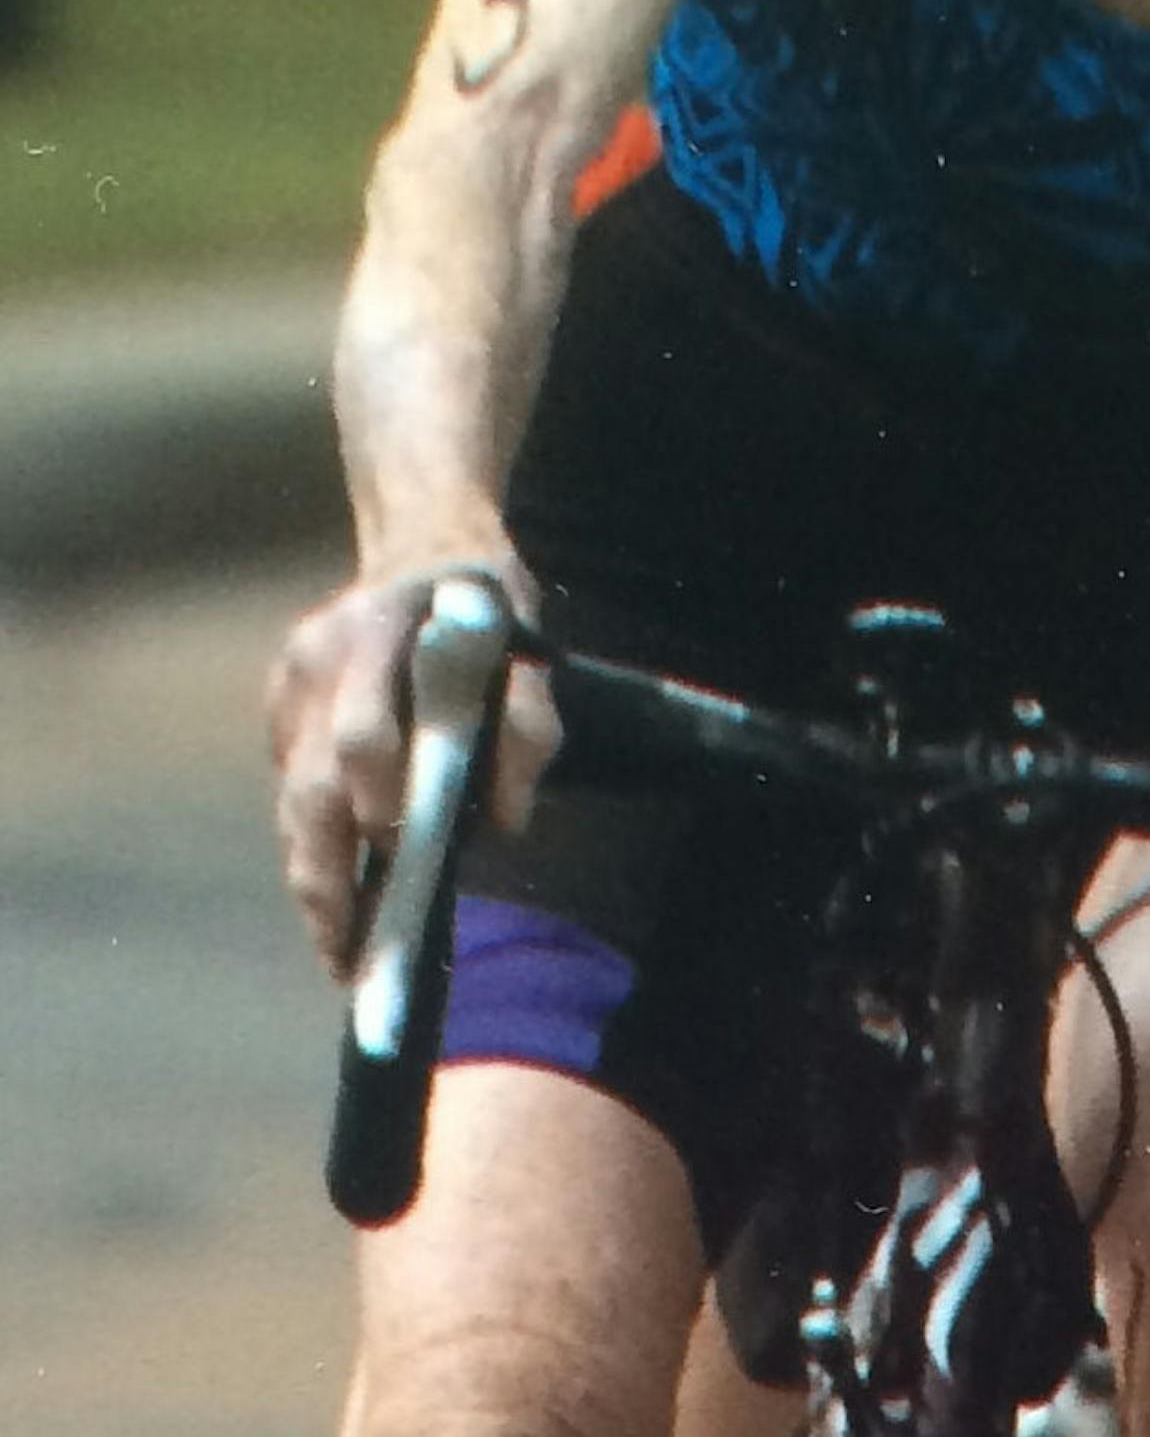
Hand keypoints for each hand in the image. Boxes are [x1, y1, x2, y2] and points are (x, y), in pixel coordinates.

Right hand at [265, 558, 558, 976]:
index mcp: (383, 633)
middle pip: (309, 787)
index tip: (401, 870)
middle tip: (348, 954)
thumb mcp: (527, 643)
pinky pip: (290, 783)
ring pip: (291, 798)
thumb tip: (507, 820)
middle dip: (327, 877)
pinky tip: (338, 881)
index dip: (381, 807)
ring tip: (340, 945)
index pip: (365, 738)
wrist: (425, 536)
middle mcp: (321, 656)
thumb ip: (529, 723)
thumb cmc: (485, 604)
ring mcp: (290, 679)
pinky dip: (312, 835)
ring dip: (314, 873)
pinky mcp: (278, 700)